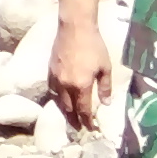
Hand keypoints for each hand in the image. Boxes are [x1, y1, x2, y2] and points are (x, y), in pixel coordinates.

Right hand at [51, 13, 114, 131]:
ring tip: (69, 116)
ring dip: (65, 110)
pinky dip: (58, 97)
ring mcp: (56, 78)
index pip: (83, 110)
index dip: (87, 121)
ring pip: (59, 100)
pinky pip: (53, 89)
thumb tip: (106, 103)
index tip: (91, 128)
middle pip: (69, 108)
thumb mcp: (105, 67)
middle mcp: (66, 85)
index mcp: (81, 86)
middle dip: (74, 120)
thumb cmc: (94, 46)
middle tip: (79, 127)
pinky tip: (61, 98)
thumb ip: (105, 87)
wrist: (75, 28)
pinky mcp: (50, 71)